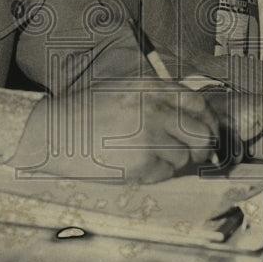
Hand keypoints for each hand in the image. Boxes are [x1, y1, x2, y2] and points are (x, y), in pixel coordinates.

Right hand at [10, 82, 218, 182]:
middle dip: (202, 148)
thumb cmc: (87, 111)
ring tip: (146, 154)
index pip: (199, 105)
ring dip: (172, 161)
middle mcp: (155, 110)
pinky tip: (133, 163)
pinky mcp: (140, 164)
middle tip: (194, 153)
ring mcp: (149, 138)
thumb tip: (194, 118)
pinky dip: (155, 173)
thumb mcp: (125, 90)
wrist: (53, 133)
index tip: (208, 132)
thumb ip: (159, 98)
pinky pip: (164, 174)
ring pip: (185, 158)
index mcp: (152, 87)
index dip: (209, 122)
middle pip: (202, 135)